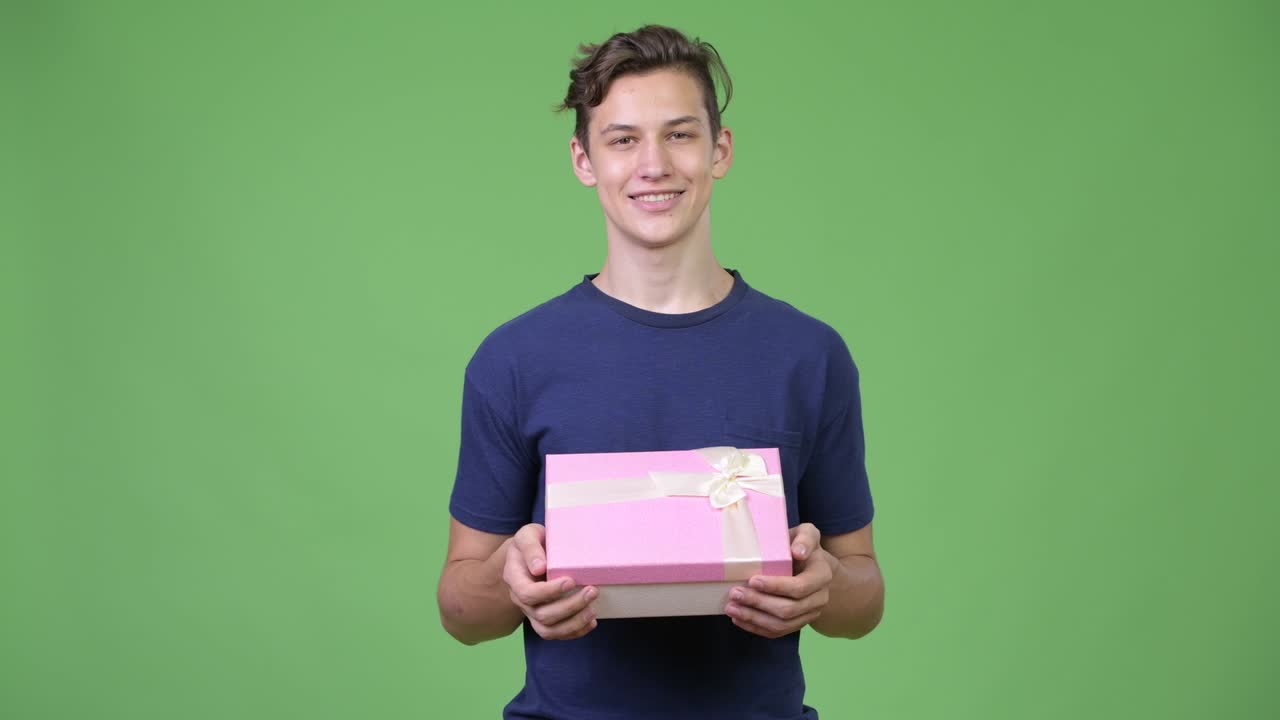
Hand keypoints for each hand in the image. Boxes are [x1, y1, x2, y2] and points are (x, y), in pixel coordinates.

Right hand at [501, 523, 599, 639]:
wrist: (531, 554)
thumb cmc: (532, 542)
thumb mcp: (528, 535)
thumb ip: (530, 547)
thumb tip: (539, 568)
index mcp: (514, 578)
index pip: (528, 593)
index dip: (549, 592)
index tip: (571, 581)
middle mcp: (521, 599)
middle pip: (541, 614)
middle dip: (569, 606)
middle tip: (592, 591)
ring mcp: (531, 612)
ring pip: (548, 630)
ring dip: (573, 623)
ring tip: (593, 610)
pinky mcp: (544, 619)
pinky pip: (556, 634)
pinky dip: (575, 631)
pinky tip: (591, 621)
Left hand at [724, 523, 832, 638]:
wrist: (812, 567)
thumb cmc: (802, 546)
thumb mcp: (808, 534)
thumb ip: (805, 538)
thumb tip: (798, 552)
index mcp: (822, 575)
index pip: (799, 587)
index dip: (775, 586)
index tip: (752, 580)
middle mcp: (819, 599)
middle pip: (788, 609)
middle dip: (758, 603)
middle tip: (735, 593)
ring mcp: (809, 614)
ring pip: (782, 624)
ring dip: (754, 618)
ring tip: (732, 608)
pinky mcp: (798, 623)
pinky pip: (778, 632)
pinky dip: (756, 628)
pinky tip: (739, 619)